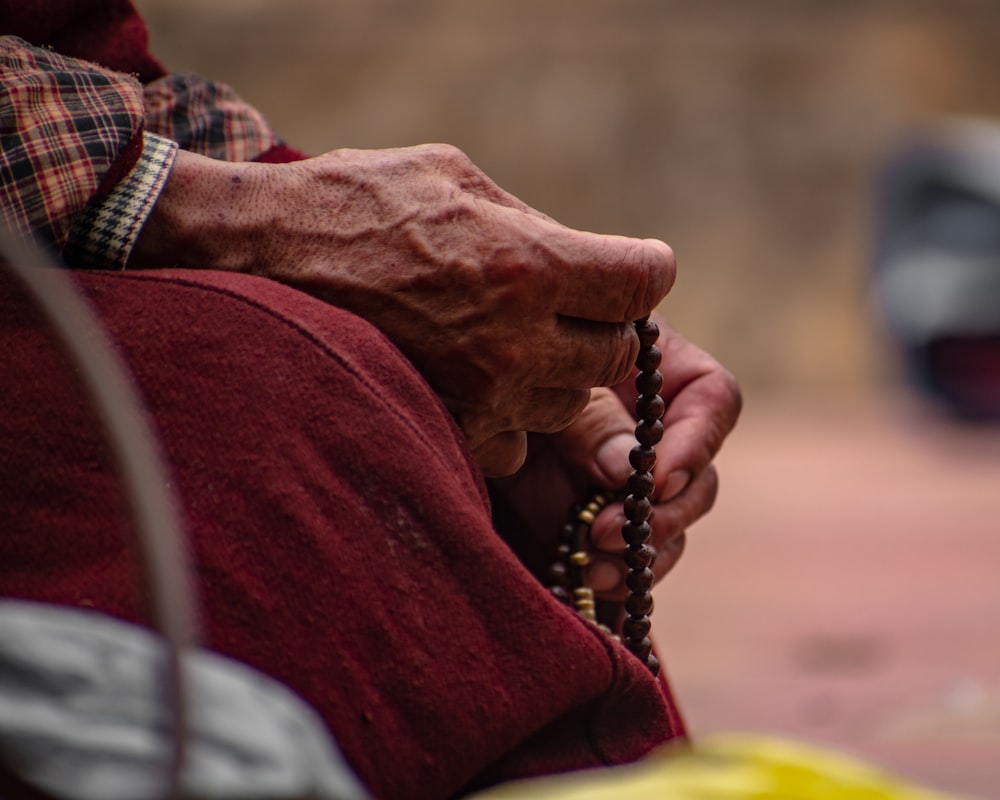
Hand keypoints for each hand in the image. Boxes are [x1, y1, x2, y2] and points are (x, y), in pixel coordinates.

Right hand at [131, 145, 674, 475]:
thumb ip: (535, 224)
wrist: (261, 259)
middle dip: (602, 324)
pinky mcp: (448, 432)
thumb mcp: (455, 179)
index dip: (643, 270)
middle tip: (568, 304)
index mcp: (529, 264)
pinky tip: (477, 379)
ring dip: (559, 373)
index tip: (631, 267)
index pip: (644, 283)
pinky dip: (512, 416)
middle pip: (619, 351)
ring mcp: (483, 398)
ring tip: (512, 339)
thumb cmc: (358, 202)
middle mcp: (516, 341)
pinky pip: (518, 443)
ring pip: (572, 402)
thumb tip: (587, 255)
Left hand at [490, 319, 740, 596]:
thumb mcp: (537, 379)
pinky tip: (583, 583)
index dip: (696, 443)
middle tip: (609, 532)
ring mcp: (626, 485)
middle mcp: (651, 430)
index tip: (655, 480)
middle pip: (699, 479)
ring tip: (589, 568)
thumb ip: (587, 417)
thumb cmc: (492, 369)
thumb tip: (630, 469)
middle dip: (663, 515)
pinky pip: (629, 562)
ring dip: (639, 556)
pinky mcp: (598, 526)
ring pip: (668, 529)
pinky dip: (614, 579)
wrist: (438, 410)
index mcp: (653, 368)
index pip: (712, 400)